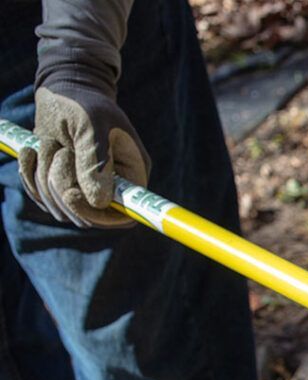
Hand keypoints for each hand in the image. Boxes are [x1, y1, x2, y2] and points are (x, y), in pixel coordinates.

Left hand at [18, 81, 149, 228]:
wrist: (62, 89)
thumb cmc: (82, 102)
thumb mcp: (90, 125)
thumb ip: (96, 161)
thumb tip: (99, 202)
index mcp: (131, 176)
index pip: (125, 215)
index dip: (100, 215)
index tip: (72, 195)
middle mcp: (112, 189)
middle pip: (88, 216)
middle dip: (62, 186)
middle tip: (59, 152)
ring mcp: (86, 190)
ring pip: (62, 208)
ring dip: (43, 176)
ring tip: (49, 144)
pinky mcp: (62, 185)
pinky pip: (43, 198)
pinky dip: (30, 175)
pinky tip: (31, 152)